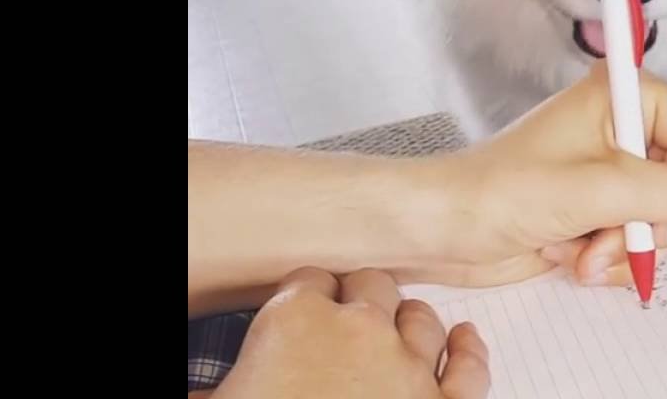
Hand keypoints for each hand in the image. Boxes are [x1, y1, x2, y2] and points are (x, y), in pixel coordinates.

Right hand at [212, 268, 488, 398]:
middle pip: (370, 286)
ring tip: (398, 329)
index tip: (305, 310)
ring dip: (408, 322)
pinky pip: (468, 371)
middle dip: (358, 301)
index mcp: (296, 319)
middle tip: (346, 322)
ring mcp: (407, 367)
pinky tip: (466, 340)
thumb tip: (196, 394)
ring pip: (420, 319)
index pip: (308, 280)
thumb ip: (215, 389)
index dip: (307, 296)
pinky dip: (470, 353)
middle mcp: (359, 329)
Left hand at [408, 61, 666, 286]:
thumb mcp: (599, 190)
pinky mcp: (600, 210)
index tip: (643, 195)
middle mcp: (624, 128)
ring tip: (579, 251)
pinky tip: (571, 256)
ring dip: (624, 247)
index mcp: (624, 96)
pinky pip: (638, 242)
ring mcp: (613, 172)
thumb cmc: (502, 193)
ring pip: (665, 221)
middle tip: (604, 234)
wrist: (448, 229)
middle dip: (647, 224)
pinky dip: (610, 259)